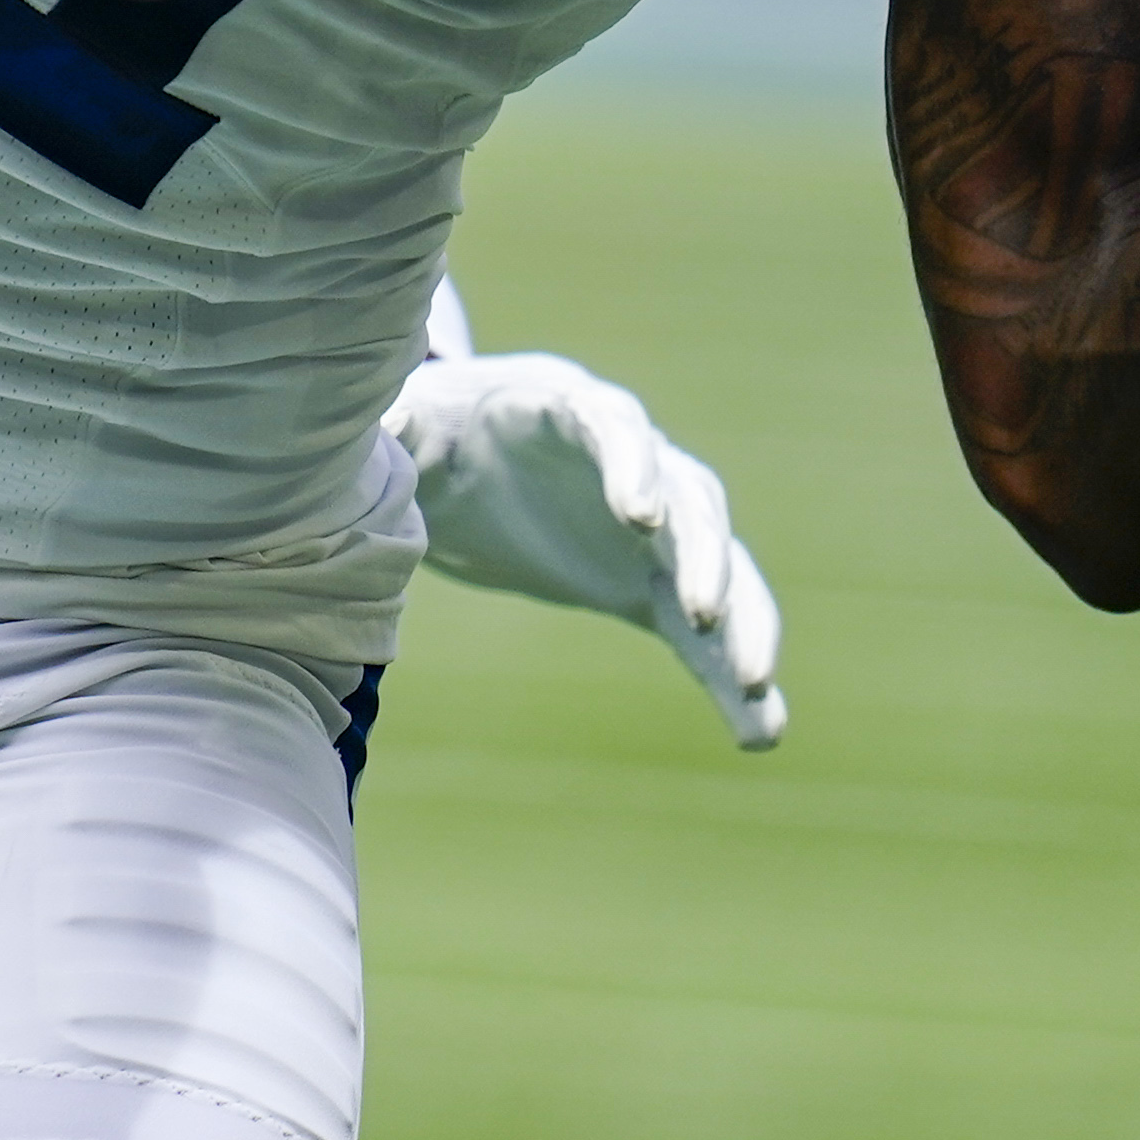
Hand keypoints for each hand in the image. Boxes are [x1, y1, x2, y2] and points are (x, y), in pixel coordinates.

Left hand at [386, 350, 786, 750]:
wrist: (464, 456)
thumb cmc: (435, 429)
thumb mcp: (405, 424)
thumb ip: (394, 430)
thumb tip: (378, 435)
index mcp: (564, 409)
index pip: (613, 424)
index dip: (632, 463)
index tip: (640, 517)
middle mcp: (632, 462)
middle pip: (691, 499)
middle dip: (701, 554)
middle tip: (704, 612)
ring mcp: (655, 528)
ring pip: (720, 567)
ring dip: (744, 621)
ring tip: (759, 690)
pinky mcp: (652, 584)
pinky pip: (704, 629)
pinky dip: (731, 673)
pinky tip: (760, 730)